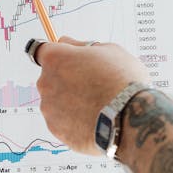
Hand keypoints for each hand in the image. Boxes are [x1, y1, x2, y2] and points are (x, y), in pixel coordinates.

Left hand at [33, 36, 149, 154]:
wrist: (131, 120)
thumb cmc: (122, 81)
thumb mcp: (109, 50)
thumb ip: (82, 45)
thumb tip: (66, 42)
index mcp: (55, 58)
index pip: (41, 51)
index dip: (57, 55)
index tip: (67, 60)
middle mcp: (46, 82)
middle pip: (50, 77)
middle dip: (66, 79)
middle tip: (92, 85)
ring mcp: (49, 108)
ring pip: (56, 101)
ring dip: (70, 101)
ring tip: (97, 105)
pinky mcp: (56, 130)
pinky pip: (62, 121)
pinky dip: (74, 121)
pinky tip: (94, 119)